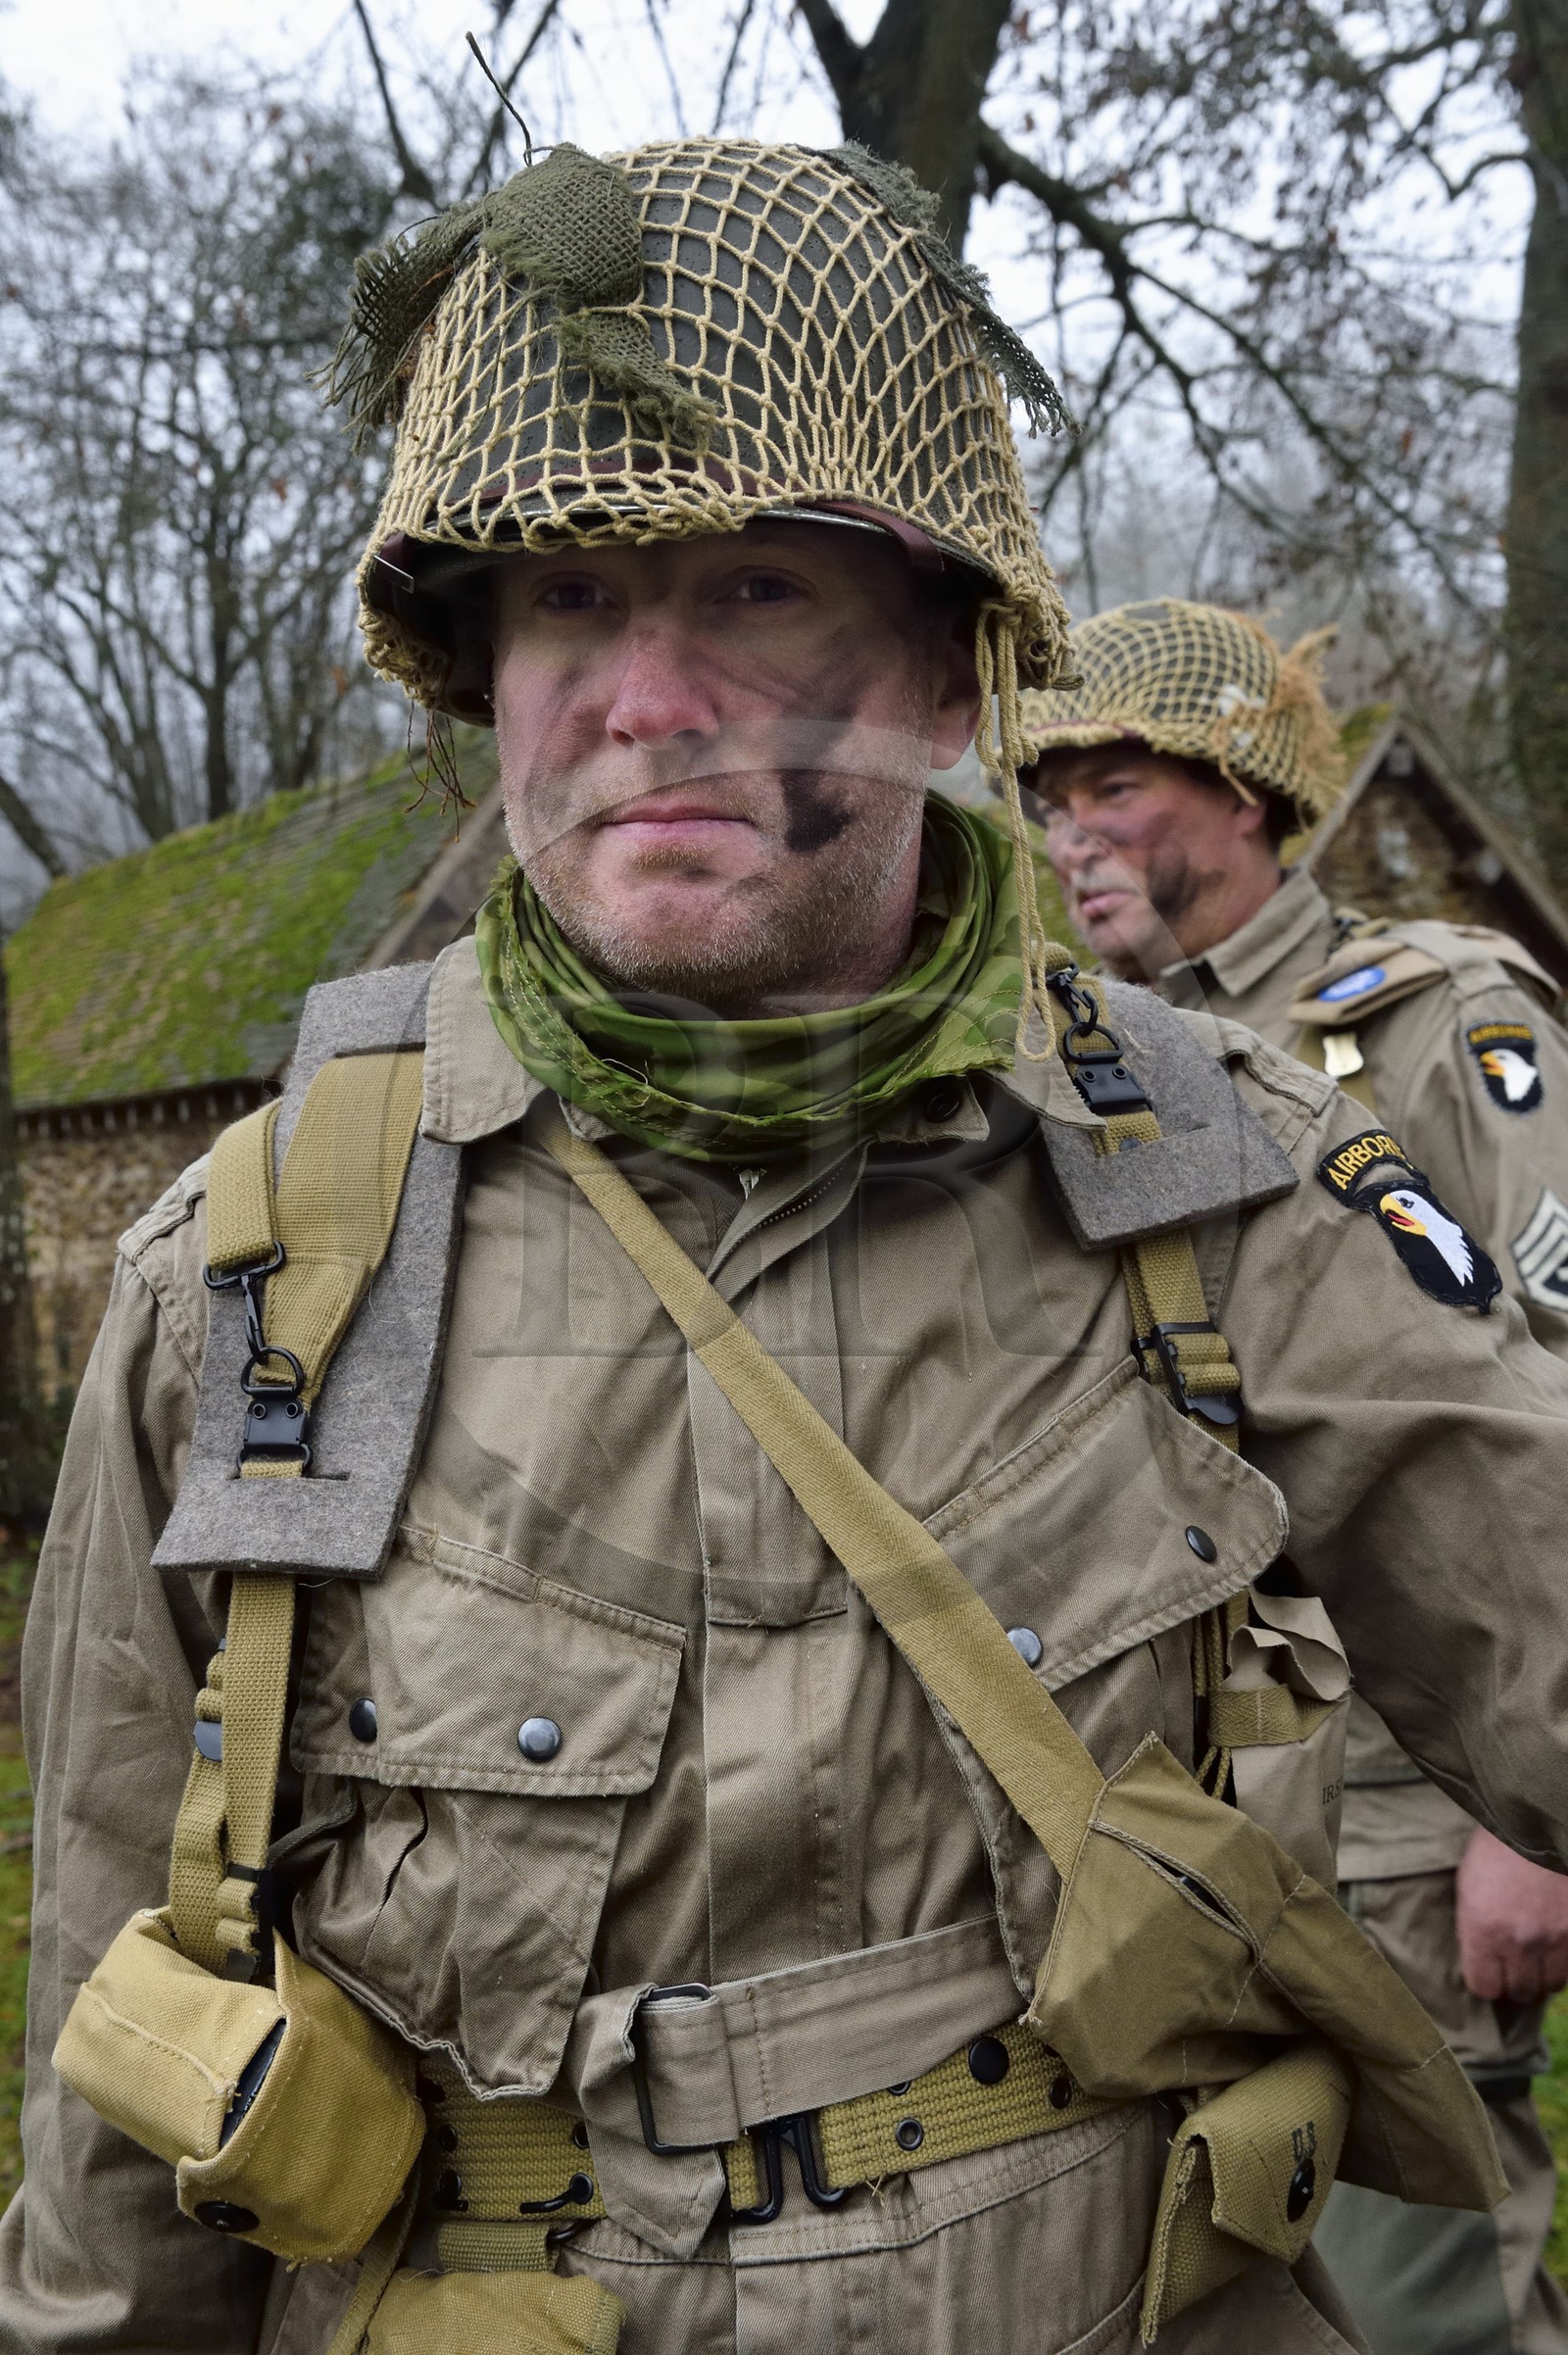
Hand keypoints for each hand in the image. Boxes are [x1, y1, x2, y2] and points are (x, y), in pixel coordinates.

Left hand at [1455, 1825, 1567, 2002]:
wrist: (1536, 1824)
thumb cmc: (1494, 1851)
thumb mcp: (1468, 1889)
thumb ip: (1474, 1931)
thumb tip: (1481, 1962)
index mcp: (1482, 1931)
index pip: (1483, 1987)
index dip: (1484, 1981)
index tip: (1486, 1971)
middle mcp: (1519, 1943)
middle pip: (1519, 1991)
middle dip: (1514, 1980)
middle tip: (1512, 1964)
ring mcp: (1554, 1940)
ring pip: (1550, 1984)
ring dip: (1542, 1973)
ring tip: (1536, 1954)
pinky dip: (1563, 1962)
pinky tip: (1555, 1945)